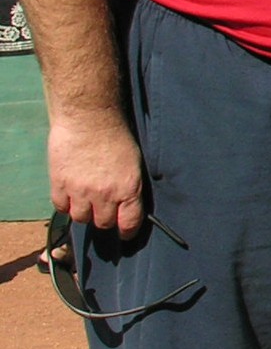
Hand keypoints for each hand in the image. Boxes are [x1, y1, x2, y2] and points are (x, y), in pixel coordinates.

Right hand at [47, 112, 144, 235]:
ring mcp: (80, 191)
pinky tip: (70, 193)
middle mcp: (105, 194)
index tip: (124, 232)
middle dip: (103, 217)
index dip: (126, 231)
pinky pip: (61, 207)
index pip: (129, 224)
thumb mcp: (133, 163)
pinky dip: (65, 203)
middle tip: (102, 207)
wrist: (89, 116)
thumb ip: (129, 187)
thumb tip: (126, 206)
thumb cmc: (115, 134)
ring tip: (85, 198)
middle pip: (102, 223)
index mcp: (128, 188)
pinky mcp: (60, 184)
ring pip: (80, 218)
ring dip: (83, 211)